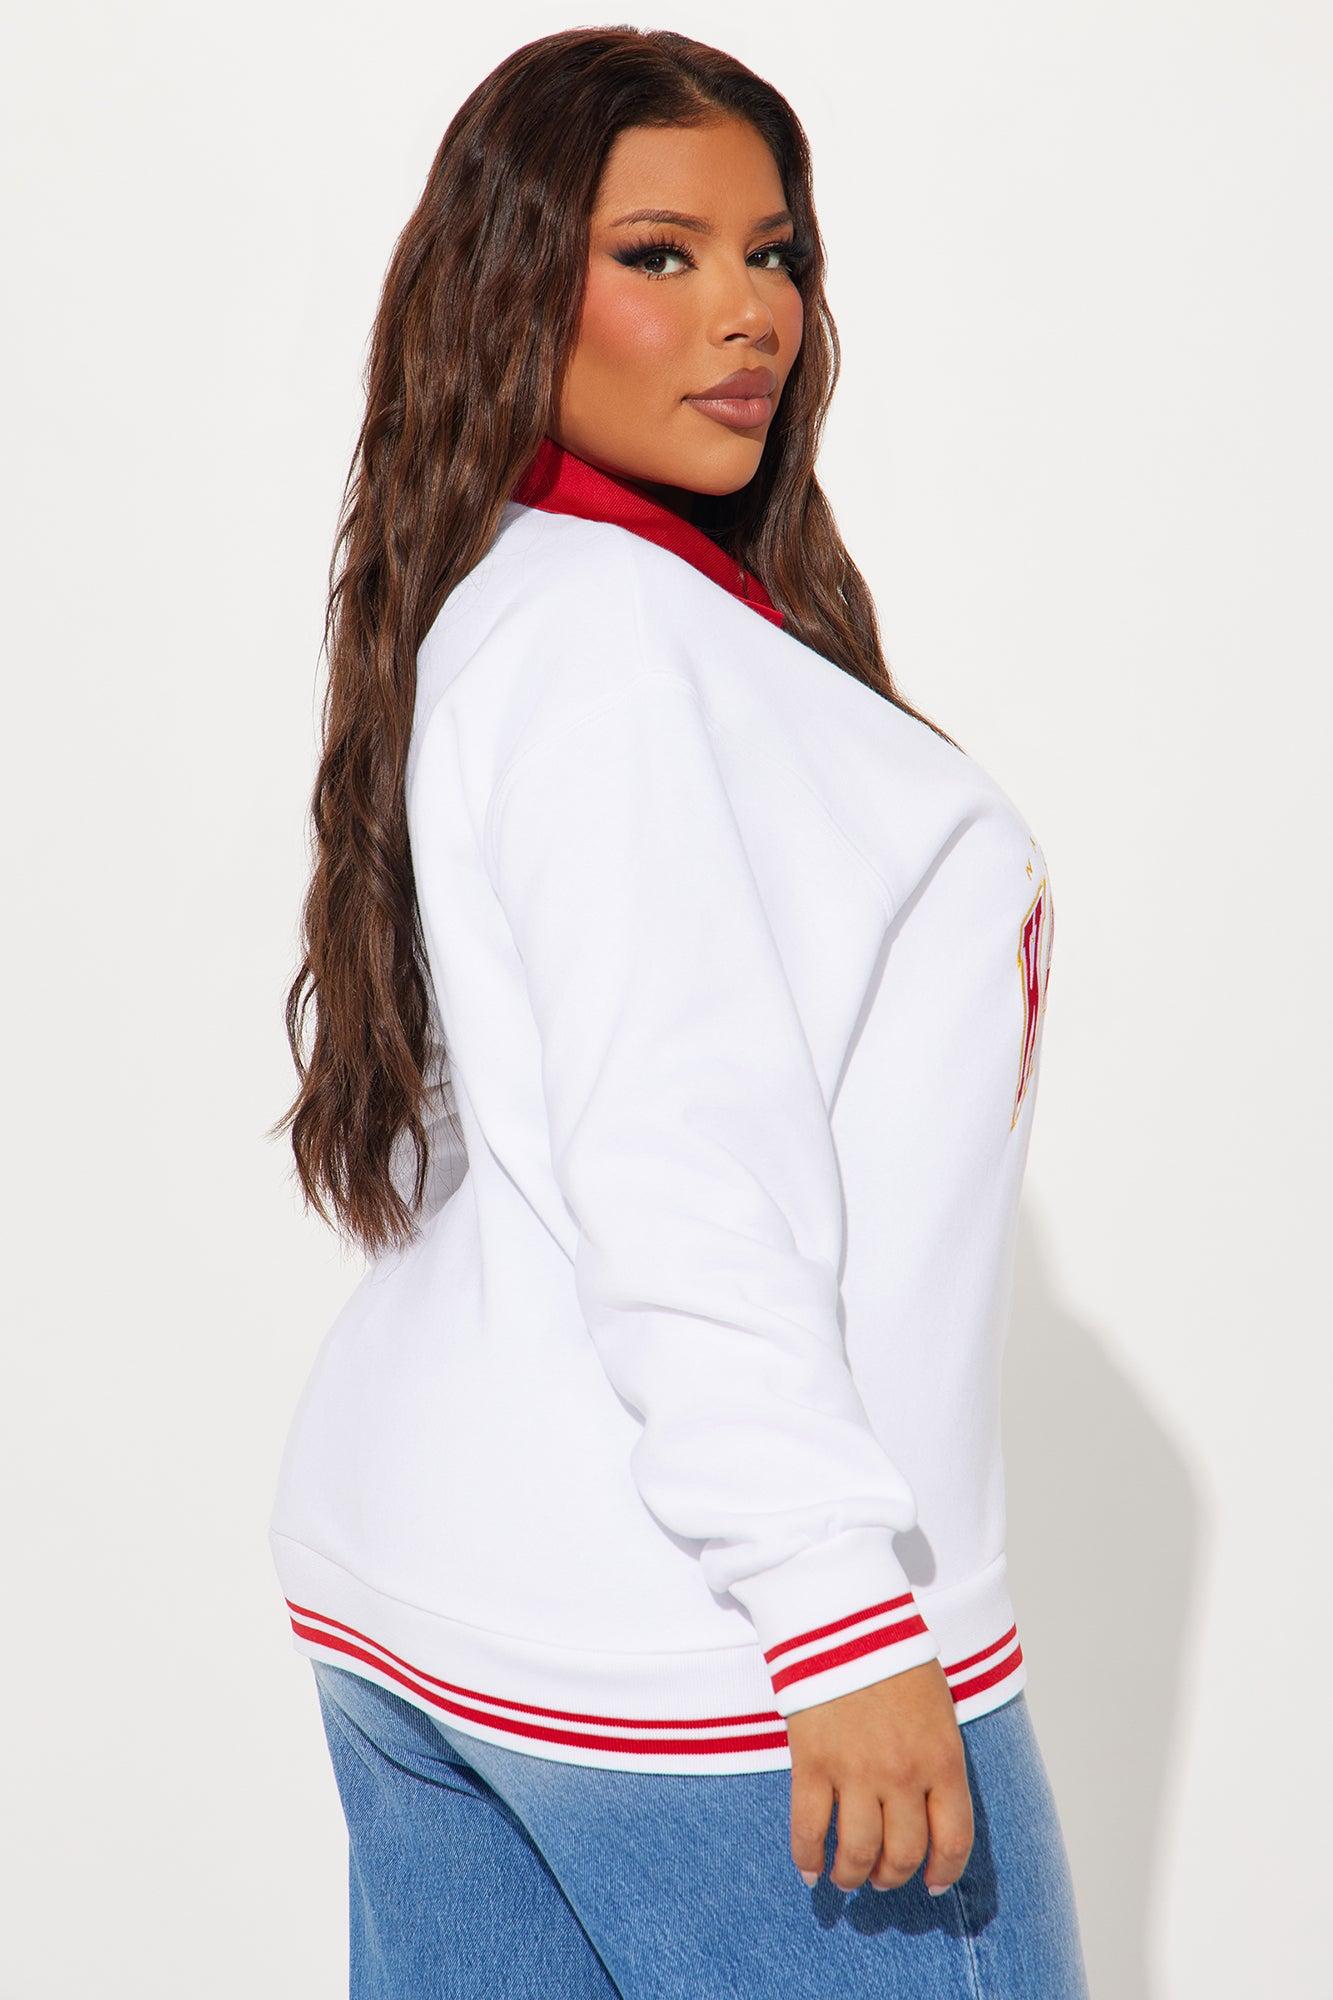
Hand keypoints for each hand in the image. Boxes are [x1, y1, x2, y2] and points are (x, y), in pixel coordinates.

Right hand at [785, 1659, 972, 1894]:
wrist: (845, 1619)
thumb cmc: (895, 1657)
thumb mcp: (937, 1709)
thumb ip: (937, 1759)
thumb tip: (930, 1806)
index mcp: (943, 1759)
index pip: (953, 1839)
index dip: (944, 1871)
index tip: (933, 1884)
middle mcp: (904, 1774)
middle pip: (904, 1853)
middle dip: (894, 1876)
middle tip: (884, 1880)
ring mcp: (856, 1772)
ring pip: (858, 1852)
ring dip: (853, 1875)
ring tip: (847, 1878)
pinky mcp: (814, 1763)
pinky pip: (810, 1828)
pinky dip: (808, 1858)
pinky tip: (810, 1870)